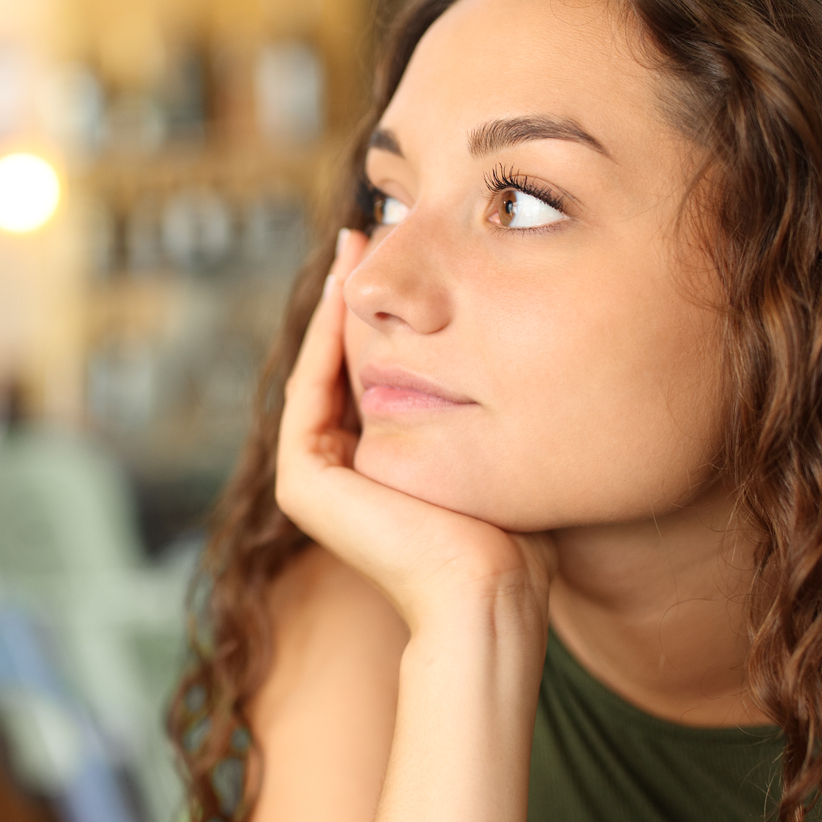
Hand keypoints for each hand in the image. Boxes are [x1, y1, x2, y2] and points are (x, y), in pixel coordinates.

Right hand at [275, 230, 554, 630]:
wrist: (492, 590)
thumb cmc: (518, 534)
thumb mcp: (499, 448)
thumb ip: (487, 407)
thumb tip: (517, 347)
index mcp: (383, 471)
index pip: (377, 378)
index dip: (387, 317)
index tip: (406, 254)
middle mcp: (342, 476)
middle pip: (345, 367)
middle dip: (356, 299)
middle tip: (371, 232)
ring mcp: (315, 481)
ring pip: (324, 372)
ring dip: (336, 306)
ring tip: (355, 246)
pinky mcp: (304, 483)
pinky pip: (311, 393)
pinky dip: (324, 341)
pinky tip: (346, 292)